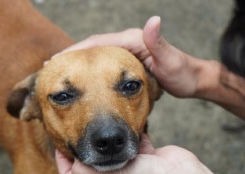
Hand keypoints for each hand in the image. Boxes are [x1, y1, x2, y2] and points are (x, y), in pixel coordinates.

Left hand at [55, 134, 220, 173]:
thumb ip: (79, 169)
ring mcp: (129, 164)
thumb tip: (72, 159)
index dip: (62, 160)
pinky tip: (124, 117)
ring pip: (111, 149)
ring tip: (98, 120)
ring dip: (105, 137)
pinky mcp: (145, 153)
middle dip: (82, 145)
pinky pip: (131, 140)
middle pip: (90, 161)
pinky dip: (128, 130)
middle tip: (76, 125)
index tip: (60, 142)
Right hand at [58, 16, 206, 97]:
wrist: (192, 80)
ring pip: (95, 55)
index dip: (77, 50)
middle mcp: (127, 42)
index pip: (98, 42)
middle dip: (71, 55)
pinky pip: (102, 63)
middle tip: (51, 66)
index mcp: (132, 40)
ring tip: (58, 71)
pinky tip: (79, 78)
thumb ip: (159, 43)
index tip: (58, 60)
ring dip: (77, 62)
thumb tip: (153, 21)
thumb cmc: (183, 74)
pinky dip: (88, 68)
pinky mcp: (126, 61)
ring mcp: (126, 50)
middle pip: (92, 46)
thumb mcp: (171, 61)